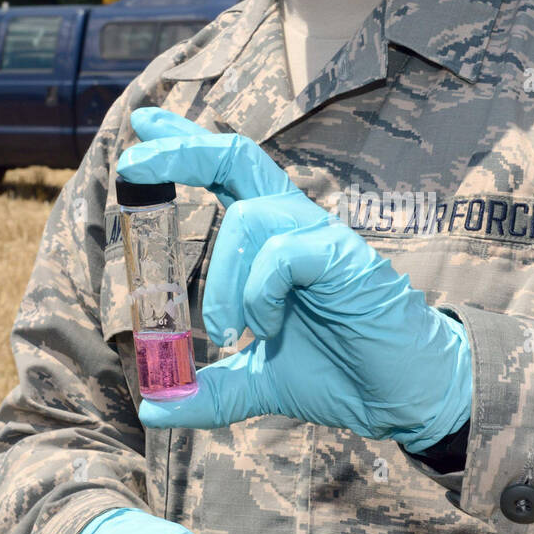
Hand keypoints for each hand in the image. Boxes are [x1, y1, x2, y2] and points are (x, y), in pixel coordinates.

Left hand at [115, 108, 471, 452]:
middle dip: (182, 150)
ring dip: (221, 278)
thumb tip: (154, 409)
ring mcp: (321, 238)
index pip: (225, 173)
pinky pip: (284, 254)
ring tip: (225, 329)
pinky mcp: (344, 259)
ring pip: (251, 218)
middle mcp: (295, 226)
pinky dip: (259, 293)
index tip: (143, 124)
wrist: (401, 396)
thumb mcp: (258, 383)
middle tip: (132, 161)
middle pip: (237, 156)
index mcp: (274, 239)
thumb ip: (208, 391)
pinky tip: (266, 328)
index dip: (183, 145)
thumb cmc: (340, 373)